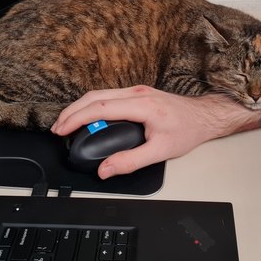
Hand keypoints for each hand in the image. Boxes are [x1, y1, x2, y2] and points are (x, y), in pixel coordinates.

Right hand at [51, 85, 257, 178]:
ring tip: (67, 123)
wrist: (203, 116)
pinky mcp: (138, 93)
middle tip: (58, 128)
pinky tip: (87, 115)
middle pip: (94, 97)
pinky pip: (108, 95)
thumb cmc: (187, 130)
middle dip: (72, 111)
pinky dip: (92, 105)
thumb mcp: (160, 151)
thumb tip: (106, 169)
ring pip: (100, 94)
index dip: (76, 118)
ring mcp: (137, 90)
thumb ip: (131, 161)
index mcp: (142, 105)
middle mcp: (137, 93)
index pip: (100, 108)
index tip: (62, 130)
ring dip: (80, 107)